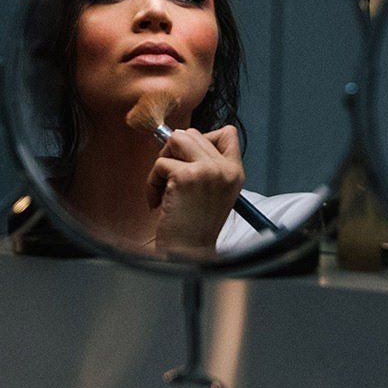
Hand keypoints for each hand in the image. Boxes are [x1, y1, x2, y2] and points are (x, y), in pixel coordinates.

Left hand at [146, 126, 245, 255]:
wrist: (188, 254)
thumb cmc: (194, 227)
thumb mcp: (213, 192)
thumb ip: (205, 165)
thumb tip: (178, 137)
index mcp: (235, 173)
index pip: (227, 133)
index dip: (202, 139)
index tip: (189, 159)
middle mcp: (225, 169)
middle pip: (192, 134)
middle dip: (174, 153)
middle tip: (171, 179)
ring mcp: (207, 171)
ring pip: (175, 140)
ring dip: (162, 163)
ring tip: (165, 188)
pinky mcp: (186, 176)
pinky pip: (160, 164)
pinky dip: (152, 183)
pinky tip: (159, 203)